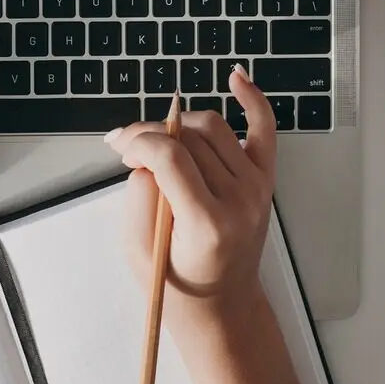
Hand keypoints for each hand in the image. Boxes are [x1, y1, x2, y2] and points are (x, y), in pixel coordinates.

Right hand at [104, 66, 276, 335]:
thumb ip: (139, 195)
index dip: (139, 142)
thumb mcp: (138, 249)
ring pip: (213, 127)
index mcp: (208, 225)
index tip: (120, 148)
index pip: (171, 157)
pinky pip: (262, 128)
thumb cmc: (177, 285)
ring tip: (158, 142)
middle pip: (190, 139)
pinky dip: (252, 100)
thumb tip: (145, 153)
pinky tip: (236, 77)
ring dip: (179, 126)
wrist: (222, 306)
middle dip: (151, 135)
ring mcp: (256, 188)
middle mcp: (239, 202)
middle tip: (128, 149)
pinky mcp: (264, 180)